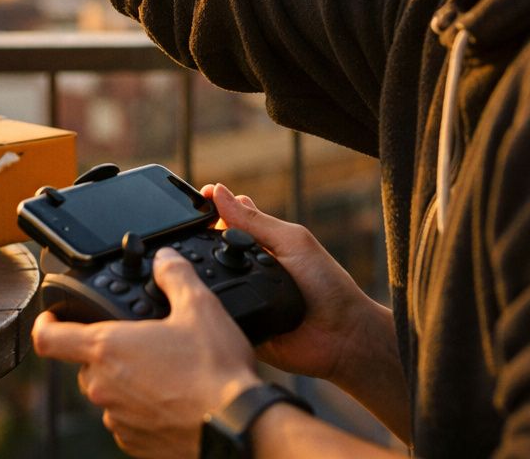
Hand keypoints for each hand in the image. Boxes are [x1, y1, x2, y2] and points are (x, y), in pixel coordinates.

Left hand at [33, 247, 261, 457]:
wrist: (239, 428)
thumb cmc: (215, 372)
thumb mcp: (199, 308)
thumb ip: (174, 276)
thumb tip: (164, 259)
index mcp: (107, 349)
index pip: (48, 338)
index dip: (44, 322)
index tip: (50, 317)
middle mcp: (103, 388)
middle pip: (86, 364)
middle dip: (107, 352)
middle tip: (141, 342)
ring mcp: (118, 420)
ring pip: (109, 393)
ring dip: (127, 381)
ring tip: (166, 372)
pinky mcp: (136, 444)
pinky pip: (128, 420)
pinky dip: (143, 408)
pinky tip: (174, 398)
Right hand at [205, 183, 377, 383]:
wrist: (341, 335)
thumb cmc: (326, 284)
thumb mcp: (291, 241)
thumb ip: (254, 221)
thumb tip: (219, 193)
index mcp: (260, 242)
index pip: (227, 219)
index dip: (210, 208)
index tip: (198, 196)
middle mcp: (246, 267)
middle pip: (210, 248)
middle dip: (197, 238)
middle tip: (188, 230)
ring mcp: (240, 295)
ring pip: (207, 280)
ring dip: (199, 272)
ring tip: (191, 261)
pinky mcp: (236, 322)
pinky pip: (213, 312)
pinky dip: (207, 304)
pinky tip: (199, 295)